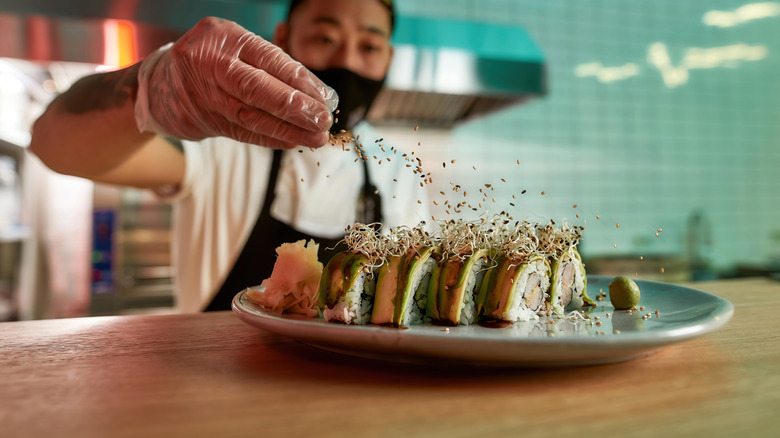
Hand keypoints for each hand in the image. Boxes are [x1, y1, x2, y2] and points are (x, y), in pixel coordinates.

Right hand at [134, 17, 337, 148]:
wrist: (160, 83)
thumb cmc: (212, 62)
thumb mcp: (236, 48)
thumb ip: (271, 64)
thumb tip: (319, 92)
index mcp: (224, 37)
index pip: (270, 60)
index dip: (300, 81)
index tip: (325, 98)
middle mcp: (210, 63)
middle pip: (258, 89)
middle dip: (295, 108)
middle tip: (323, 121)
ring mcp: (203, 94)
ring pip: (250, 116)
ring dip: (288, 130)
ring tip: (315, 138)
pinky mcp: (201, 120)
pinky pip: (242, 132)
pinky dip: (270, 138)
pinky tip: (292, 141)